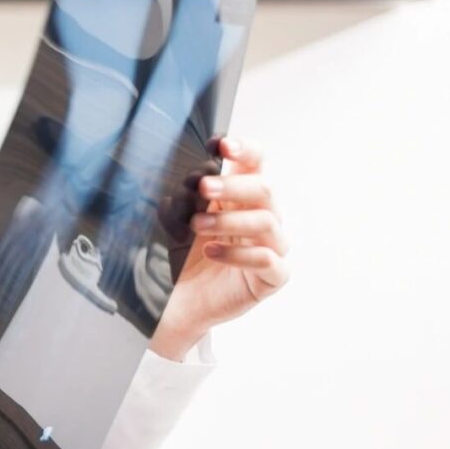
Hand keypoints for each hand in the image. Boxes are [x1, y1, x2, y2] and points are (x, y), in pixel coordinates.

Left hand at [151, 135, 289, 357]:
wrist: (178, 303)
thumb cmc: (184, 258)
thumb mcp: (177, 222)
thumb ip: (185, 198)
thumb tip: (192, 177)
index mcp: (242, 197)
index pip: (255, 164)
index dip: (245, 150)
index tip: (222, 145)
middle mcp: (263, 217)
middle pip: (263, 189)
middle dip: (232, 185)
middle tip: (202, 187)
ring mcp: (272, 248)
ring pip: (266, 222)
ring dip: (229, 220)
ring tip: (198, 225)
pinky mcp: (271, 278)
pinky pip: (268, 261)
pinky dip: (239, 254)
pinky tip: (212, 253)